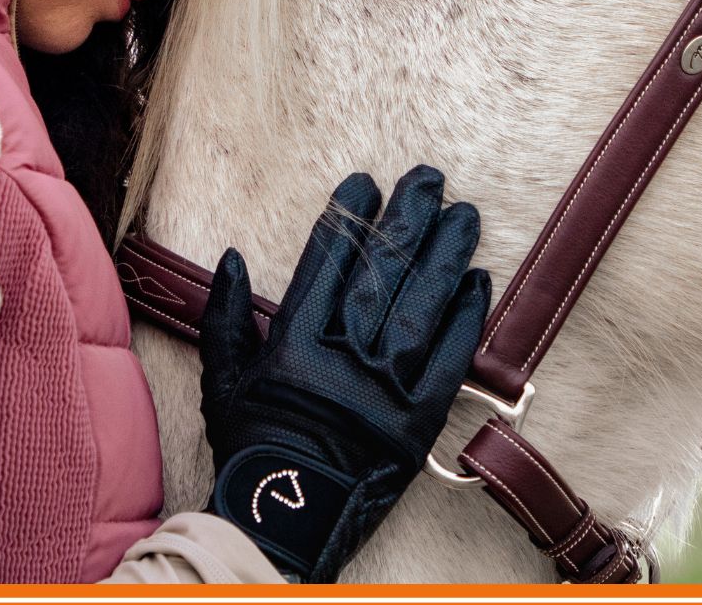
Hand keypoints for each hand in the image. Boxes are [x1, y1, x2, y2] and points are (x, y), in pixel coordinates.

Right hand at [199, 165, 489, 581]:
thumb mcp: (222, 383)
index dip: (348, 220)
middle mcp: (341, 363)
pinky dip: (467, 321)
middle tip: (429, 178)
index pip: (326, 266)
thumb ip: (224, 318)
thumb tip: (231, 258)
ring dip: (446, 256)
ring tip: (464, 214)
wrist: (284, 524)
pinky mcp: (418, 424)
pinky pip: (448, 364)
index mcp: (292, 348)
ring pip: (421, 309)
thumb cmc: (249, 451)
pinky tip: (480, 281)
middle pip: (381, 276)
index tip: (365, 184)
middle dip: (407, 220)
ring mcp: (384, 393)